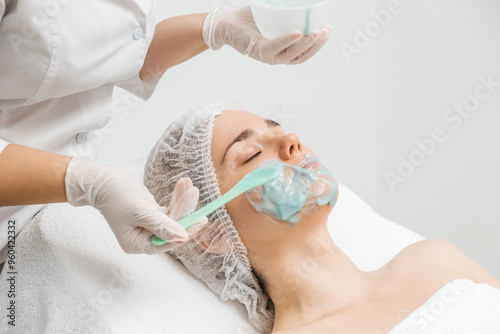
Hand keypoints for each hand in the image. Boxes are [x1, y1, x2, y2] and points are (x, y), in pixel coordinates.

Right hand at [64, 157, 203, 253]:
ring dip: (183, 201)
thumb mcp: (140, 211)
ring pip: (174, 217)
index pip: (167, 242)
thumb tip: (182, 238)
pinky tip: (183, 185)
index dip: (184, 232)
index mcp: (137, 244)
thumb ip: (161, 225)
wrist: (103, 179)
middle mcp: (144, 238)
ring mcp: (150, 226)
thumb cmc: (115, 195)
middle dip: (185, 210)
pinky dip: (177, 197)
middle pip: (173, 228)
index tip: (199, 220)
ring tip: (189, 185)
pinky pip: (171, 208)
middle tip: (194, 193)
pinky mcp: (154, 214)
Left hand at [202, 6, 331, 64]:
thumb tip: (304, 0)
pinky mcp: (258, 51)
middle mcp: (276, 57)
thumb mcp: (274, 14)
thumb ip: (288, 12)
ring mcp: (267, 56)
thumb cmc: (250, 20)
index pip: (305, 52)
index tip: (328, 29)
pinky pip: (275, 47)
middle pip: (301, 56)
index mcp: (283, 51)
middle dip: (316, 45)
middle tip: (325, 31)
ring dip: (306, 44)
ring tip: (315, 32)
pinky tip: (298, 33)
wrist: (227, 22)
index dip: (319, 44)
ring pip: (291, 55)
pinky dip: (287, 40)